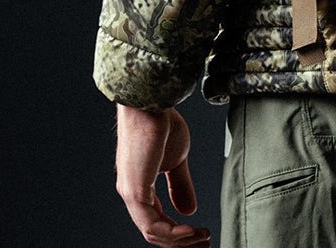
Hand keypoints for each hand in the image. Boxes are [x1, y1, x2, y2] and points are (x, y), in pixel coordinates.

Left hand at [115, 104, 210, 245]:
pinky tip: (190, 229)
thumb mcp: (178, 158)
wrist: (151, 101)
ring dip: (181, 240)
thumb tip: (189, 210)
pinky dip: (173, 232)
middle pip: (156, 233)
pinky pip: (151, 224)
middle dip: (182, 244)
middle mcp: (132, 194)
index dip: (180, 235)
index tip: (202, 235)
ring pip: (154, 232)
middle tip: (205, 245)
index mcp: (140, 188)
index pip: (157, 223)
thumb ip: (180, 184)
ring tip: (202, 237)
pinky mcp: (134, 190)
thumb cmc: (160, 122)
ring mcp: (131, 193)